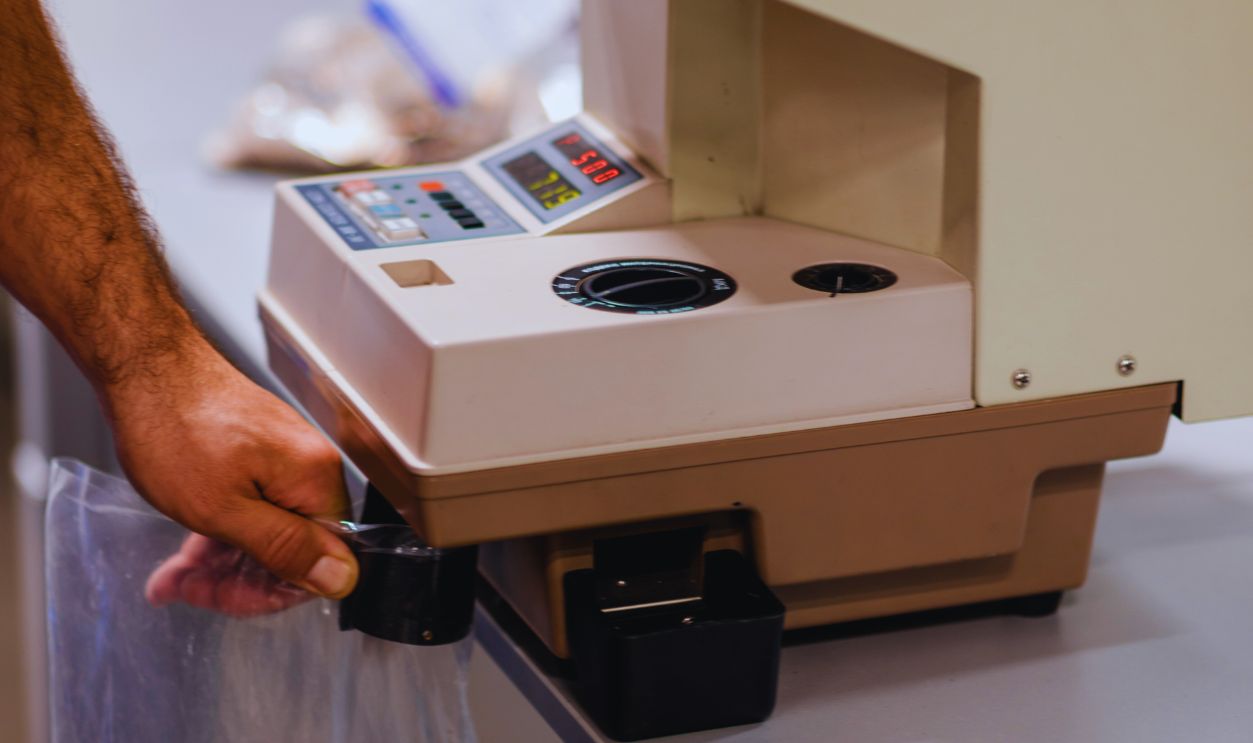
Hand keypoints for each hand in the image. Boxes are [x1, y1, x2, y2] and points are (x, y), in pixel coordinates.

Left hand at [104, 348, 358, 615]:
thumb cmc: (175, 428)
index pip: (321, 561)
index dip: (271, 590)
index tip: (223, 597)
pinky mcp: (260, 454)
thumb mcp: (223, 509)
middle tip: (186, 588)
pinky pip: (252, 509)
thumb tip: (343, 579)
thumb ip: (286, 548)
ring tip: (173, 578)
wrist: (144, 366)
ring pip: (265, 533)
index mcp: (314, 481)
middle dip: (237, 578)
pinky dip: (218, 532)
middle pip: (292, 549)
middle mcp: (309, 469)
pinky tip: (183, 554)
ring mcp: (284, 460)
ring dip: (219, 562)